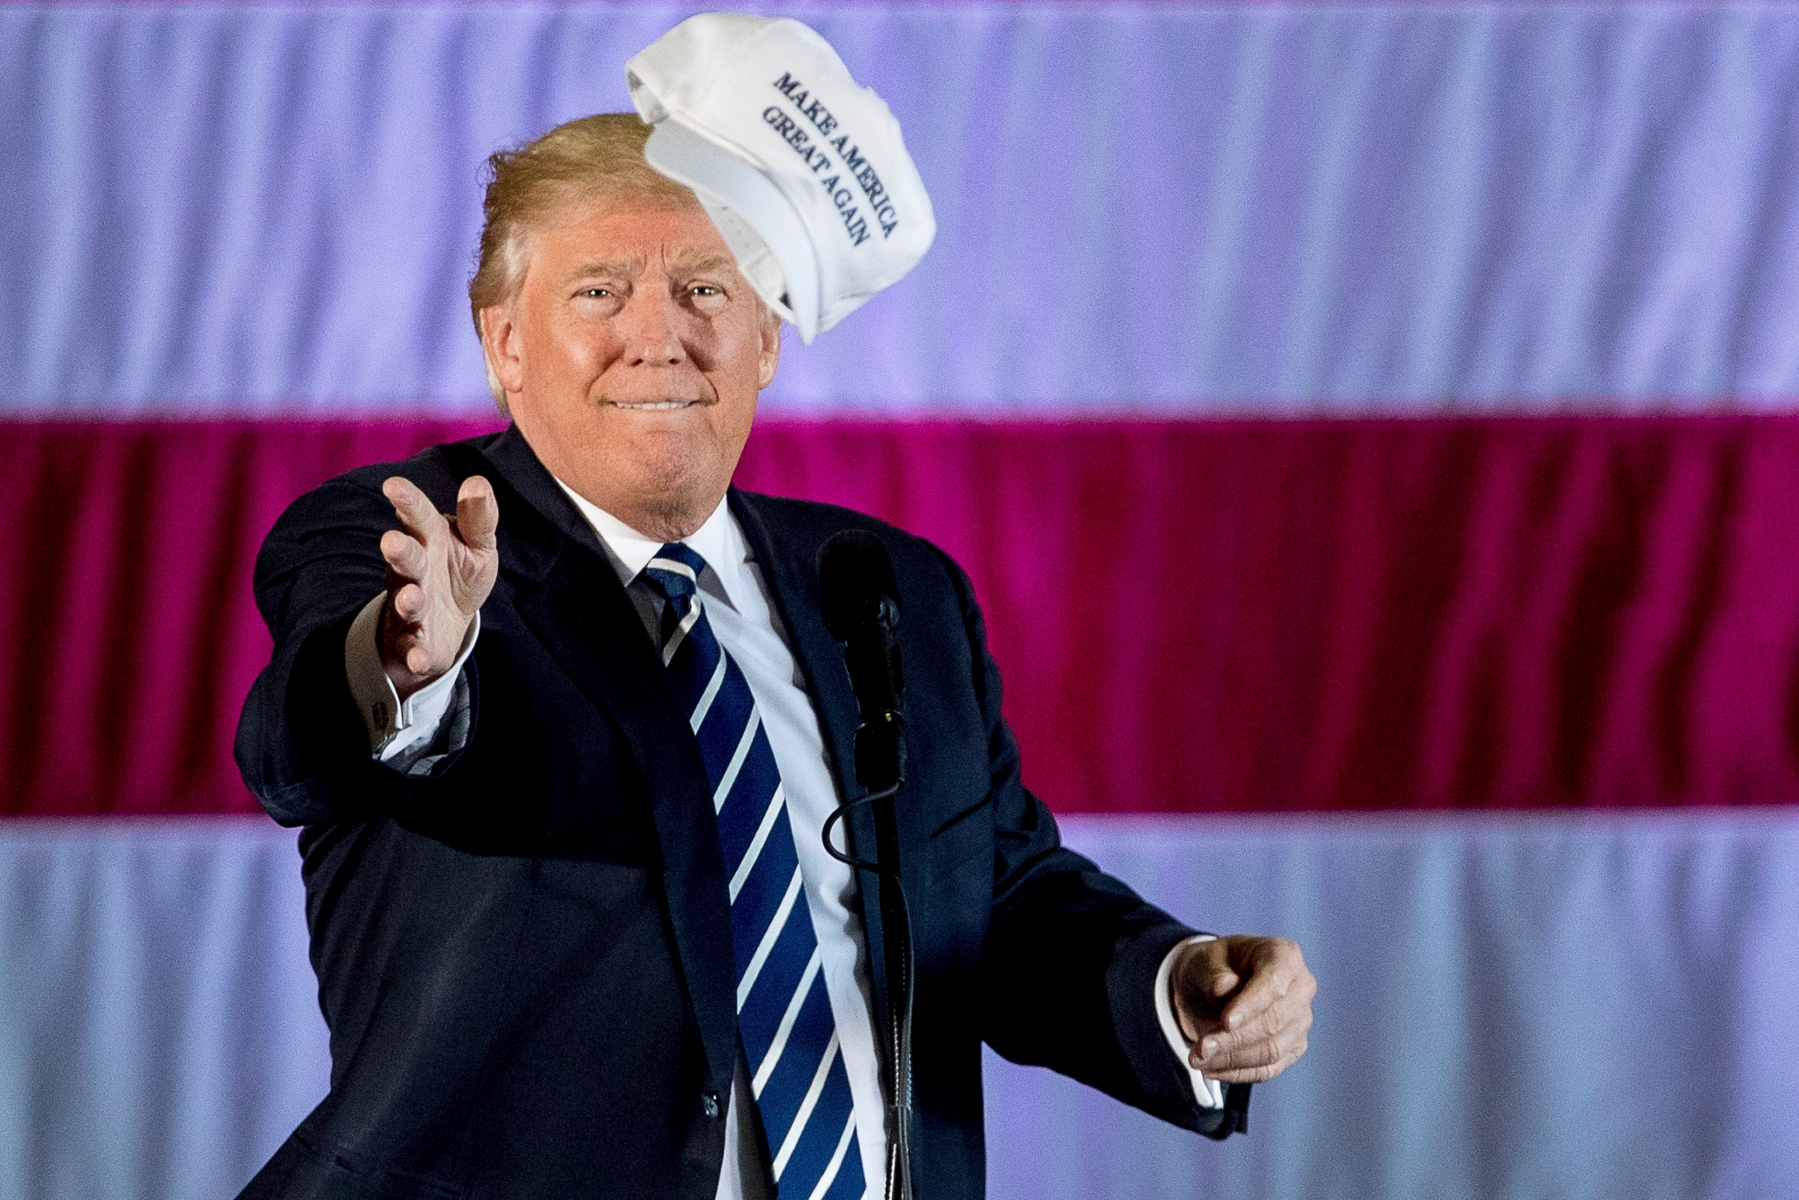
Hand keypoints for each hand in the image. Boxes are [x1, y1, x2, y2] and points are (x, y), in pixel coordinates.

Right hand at [377, 475, 498, 696]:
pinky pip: (411, 647)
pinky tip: (419, 659)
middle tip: (391, 542)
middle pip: (405, 559)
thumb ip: (478, 518)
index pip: (417, 516)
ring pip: (405, 601)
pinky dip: (415, 653)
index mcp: (429, 539)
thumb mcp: (477, 545)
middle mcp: (413, 570)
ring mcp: (410, 605)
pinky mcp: (413, 641)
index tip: (393, 484)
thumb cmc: (459, 572)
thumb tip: (477, 482)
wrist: (450, 624)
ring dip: (407, 600)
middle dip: (399, 552)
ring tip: (413, 597)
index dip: (407, 501)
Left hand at [1171, 934, 1313, 1083]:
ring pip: (1273, 1050)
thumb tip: (1223, 987)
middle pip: (1274, 1021)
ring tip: (1198, 1059)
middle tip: (1200, 1048)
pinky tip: (1211, 1069)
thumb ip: (1210, 973)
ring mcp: (1301, 1019)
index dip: (1251, 1005)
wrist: (1214, 985)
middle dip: (1234, 1039)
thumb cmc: (1212, 967)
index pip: (1274, 983)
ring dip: (1233, 1059)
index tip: (1225, 1022)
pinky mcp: (1293, 1047)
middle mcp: (1301, 987)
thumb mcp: (1201, 961)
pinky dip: (1238, 1072)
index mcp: (1284, 955)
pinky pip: (1269, 1068)